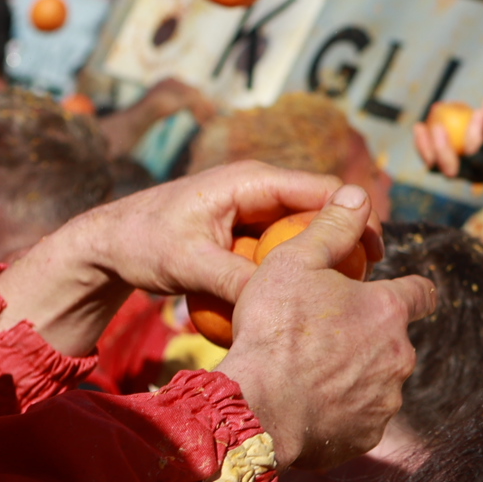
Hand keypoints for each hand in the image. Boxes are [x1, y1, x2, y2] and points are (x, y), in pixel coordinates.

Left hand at [0, 161, 349, 354]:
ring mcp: (252, 207)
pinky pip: (284, 245)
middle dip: (347, 238)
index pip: (321, 189)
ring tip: (349, 291)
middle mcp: (257, 186)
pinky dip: (298, 266)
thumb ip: (235, 280)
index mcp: (250, 179)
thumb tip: (281, 302)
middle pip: (320, 207)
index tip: (376, 255)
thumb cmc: (141, 243)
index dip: (356, 217)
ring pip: (304, 228)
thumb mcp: (187, 263)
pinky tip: (310, 298)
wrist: (106, 244)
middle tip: (370, 280)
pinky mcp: (245, 229)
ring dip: (326, 254)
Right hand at [218, 185, 438, 467]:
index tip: (393, 290)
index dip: (409, 288)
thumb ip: (333, 226)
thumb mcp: (295, 261)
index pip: (423, 292)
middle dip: (369, 336)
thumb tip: (359, 193)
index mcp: (389, 310)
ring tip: (311, 374)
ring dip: (356, 375)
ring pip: (378, 380)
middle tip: (324, 335)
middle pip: (394, 339)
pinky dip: (342, 411)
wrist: (258, 407)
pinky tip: (309, 406)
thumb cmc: (274, 329)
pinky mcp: (369, 435)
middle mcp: (400, 355)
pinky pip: (360, 418)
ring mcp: (387, 400)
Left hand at [412, 100, 482, 177]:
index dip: (476, 134)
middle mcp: (469, 176)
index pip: (478, 154)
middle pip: (451, 168)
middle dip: (442, 149)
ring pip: (435, 166)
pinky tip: (419, 127)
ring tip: (419, 126)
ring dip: (425, 147)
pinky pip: (430, 159)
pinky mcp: (445, 171)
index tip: (475, 113)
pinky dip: (423, 145)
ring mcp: (456, 175)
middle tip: (438, 126)